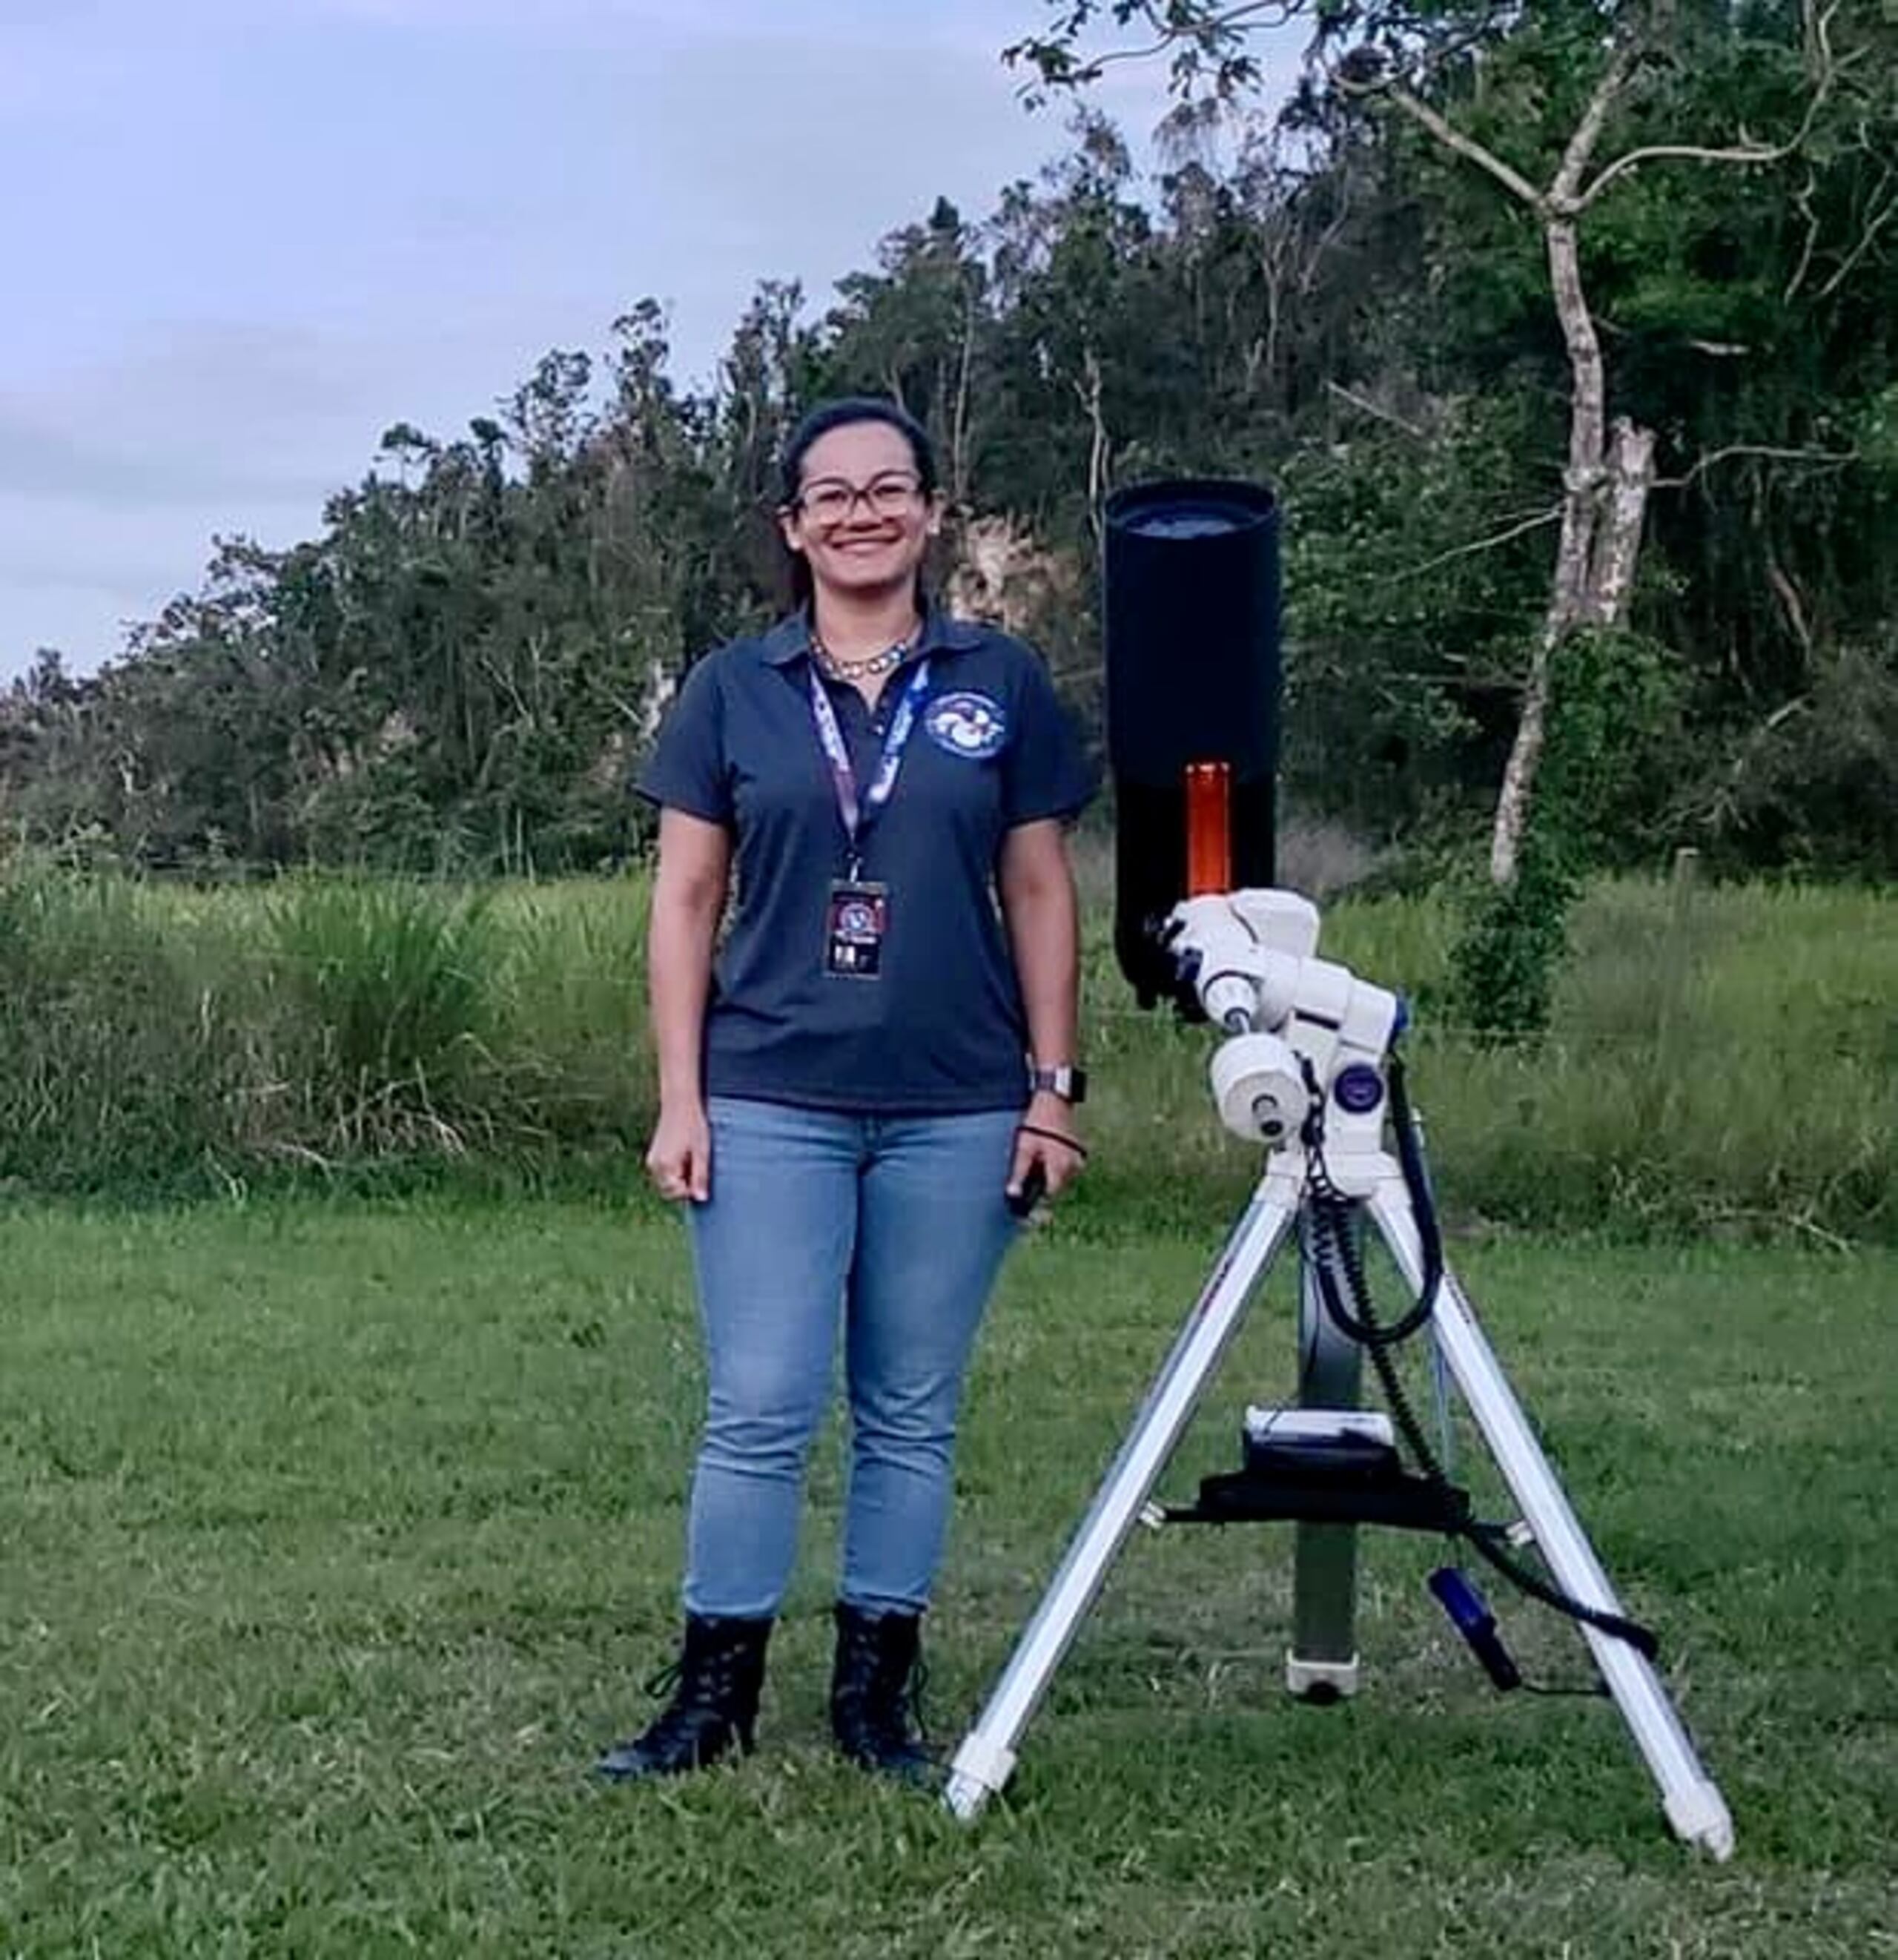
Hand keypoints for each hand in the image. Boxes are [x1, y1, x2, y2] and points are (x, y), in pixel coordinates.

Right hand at [646, 1102, 710, 1203]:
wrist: (679, 1104)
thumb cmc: (693, 1126)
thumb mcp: (702, 1152)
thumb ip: (700, 1176)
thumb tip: (701, 1199)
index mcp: (665, 1166)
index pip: (676, 1193)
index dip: (691, 1190)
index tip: (700, 1177)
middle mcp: (654, 1166)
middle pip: (668, 1191)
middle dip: (683, 1186)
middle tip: (696, 1168)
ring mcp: (652, 1161)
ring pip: (666, 1183)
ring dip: (679, 1179)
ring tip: (690, 1160)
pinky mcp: (653, 1156)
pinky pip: (663, 1174)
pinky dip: (674, 1172)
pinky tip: (684, 1157)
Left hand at [1007, 1090, 1087, 1214]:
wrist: (1053, 1102)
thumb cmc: (1037, 1124)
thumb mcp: (1024, 1148)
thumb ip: (1019, 1173)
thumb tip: (1013, 1195)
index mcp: (1060, 1166)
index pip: (1051, 1195)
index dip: (1038, 1200)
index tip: (1027, 1202)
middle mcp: (1073, 1166)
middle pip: (1056, 1188)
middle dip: (1042, 1187)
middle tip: (1028, 1177)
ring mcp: (1077, 1160)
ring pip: (1062, 1180)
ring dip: (1049, 1178)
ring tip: (1037, 1162)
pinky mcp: (1078, 1155)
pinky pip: (1066, 1170)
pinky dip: (1055, 1169)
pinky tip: (1046, 1158)